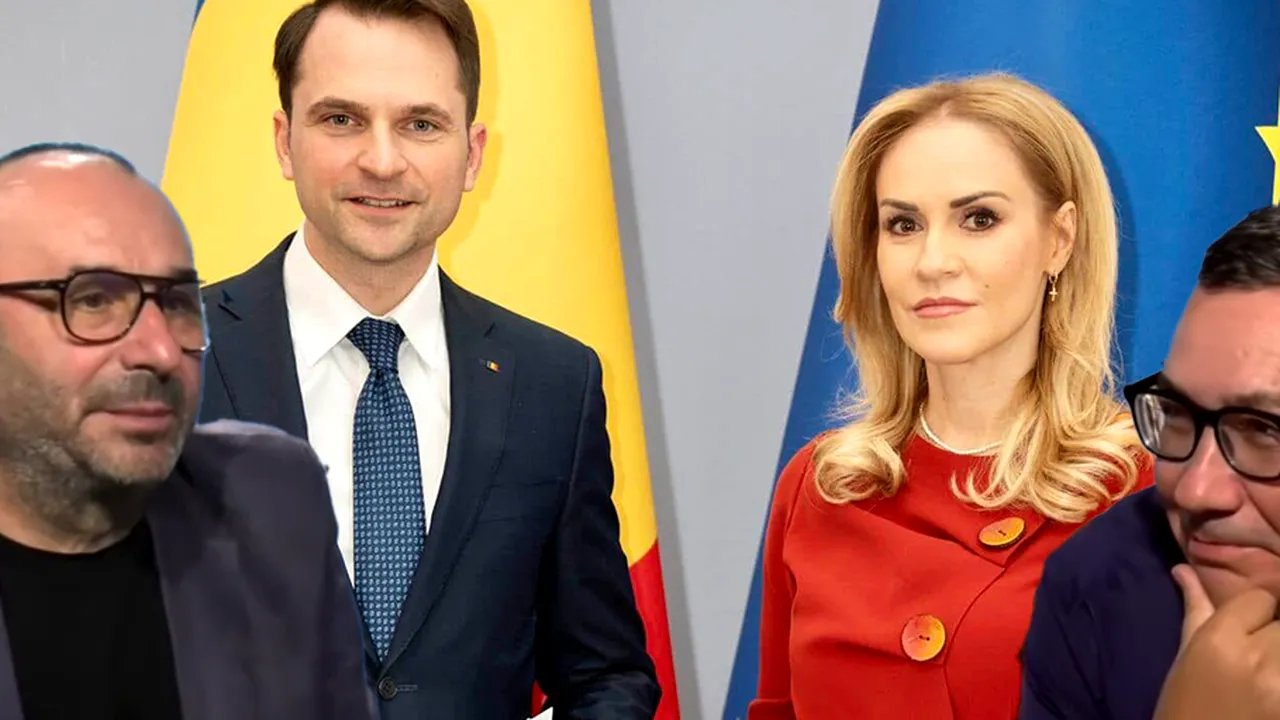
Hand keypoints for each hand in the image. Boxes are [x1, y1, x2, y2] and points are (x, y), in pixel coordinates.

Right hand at [1153, 564, 1279, 719]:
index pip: (1261, 598)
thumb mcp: (1186, 658)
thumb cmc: (1184, 706)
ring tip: (1265, 669)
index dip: (1255, 611)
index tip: (1246, 627)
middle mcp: (1256, 659)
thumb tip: (1184, 568)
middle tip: (1259, 650)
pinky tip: (1270, 686)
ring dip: (1279, 651)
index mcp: (1219, 641)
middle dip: (1273, 633)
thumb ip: (1195, 609)